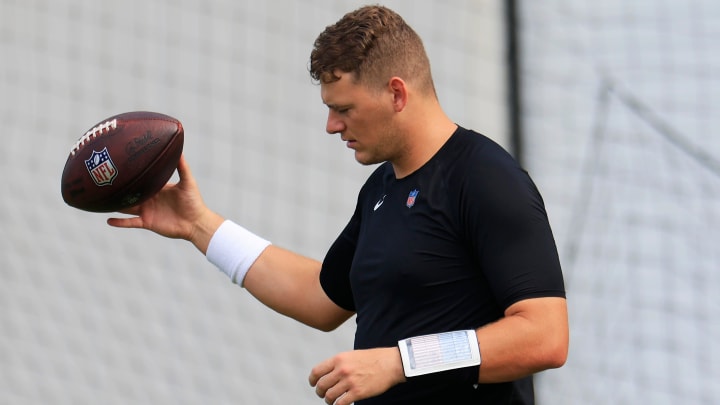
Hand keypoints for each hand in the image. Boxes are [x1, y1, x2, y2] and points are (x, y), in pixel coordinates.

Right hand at [107, 154, 223, 252]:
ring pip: (126, 207)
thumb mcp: (188, 181)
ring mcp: (147, 211)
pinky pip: (131, 222)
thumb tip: (178, 149)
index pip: (140, 179)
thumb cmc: (194, 201)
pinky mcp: (147, 222)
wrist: (196, 222)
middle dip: (117, 189)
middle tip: (101, 181)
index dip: (130, 174)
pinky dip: (120, 222)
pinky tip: (108, 220)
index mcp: (156, 188)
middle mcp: (149, 199)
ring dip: (115, 205)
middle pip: (129, 193)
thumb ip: (182, 167)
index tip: (117, 166)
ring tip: (99, 199)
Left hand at [309, 347, 405, 404]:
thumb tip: (328, 373)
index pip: (317, 371)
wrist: (390, 363)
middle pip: (321, 385)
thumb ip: (339, 363)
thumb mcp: (352, 355)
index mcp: (339, 359)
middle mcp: (342, 370)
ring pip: (329, 396)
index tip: (313, 384)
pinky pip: (340, 403)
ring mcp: (349, 382)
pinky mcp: (357, 393)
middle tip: (323, 394)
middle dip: (320, 392)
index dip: (313, 380)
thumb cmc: (373, 359)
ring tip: (331, 401)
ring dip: (328, 400)